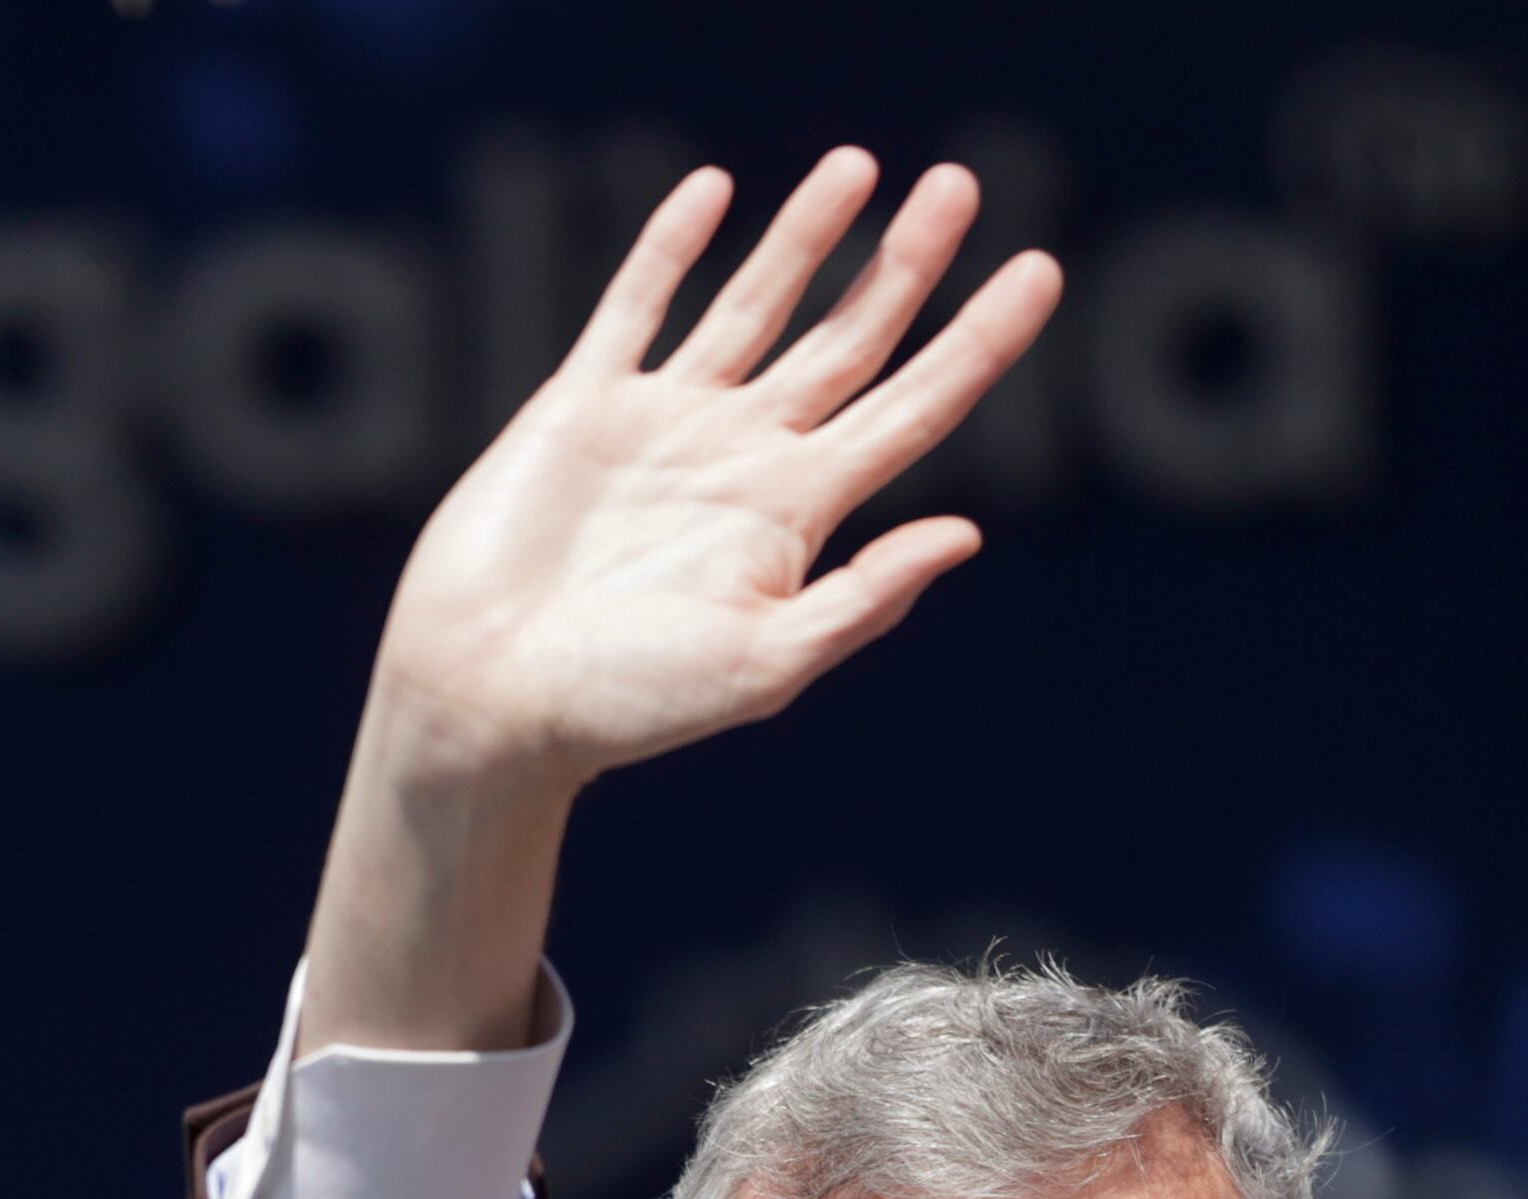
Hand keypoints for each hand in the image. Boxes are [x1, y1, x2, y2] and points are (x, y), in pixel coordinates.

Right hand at [298, 154, 1061, 1051]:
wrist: (486, 698)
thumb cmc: (624, 706)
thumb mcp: (762, 665)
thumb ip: (862, 601)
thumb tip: (967, 534)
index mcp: (797, 519)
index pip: (914, 410)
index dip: (980, 342)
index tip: (1041, 271)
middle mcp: (744, 460)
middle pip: (850, 341)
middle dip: (907, 265)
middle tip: (961, 185)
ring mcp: (665, 425)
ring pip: (755, 306)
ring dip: (806, 236)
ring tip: (858, 165)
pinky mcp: (583, 405)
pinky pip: (637, 306)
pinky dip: (671, 247)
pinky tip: (713, 191)